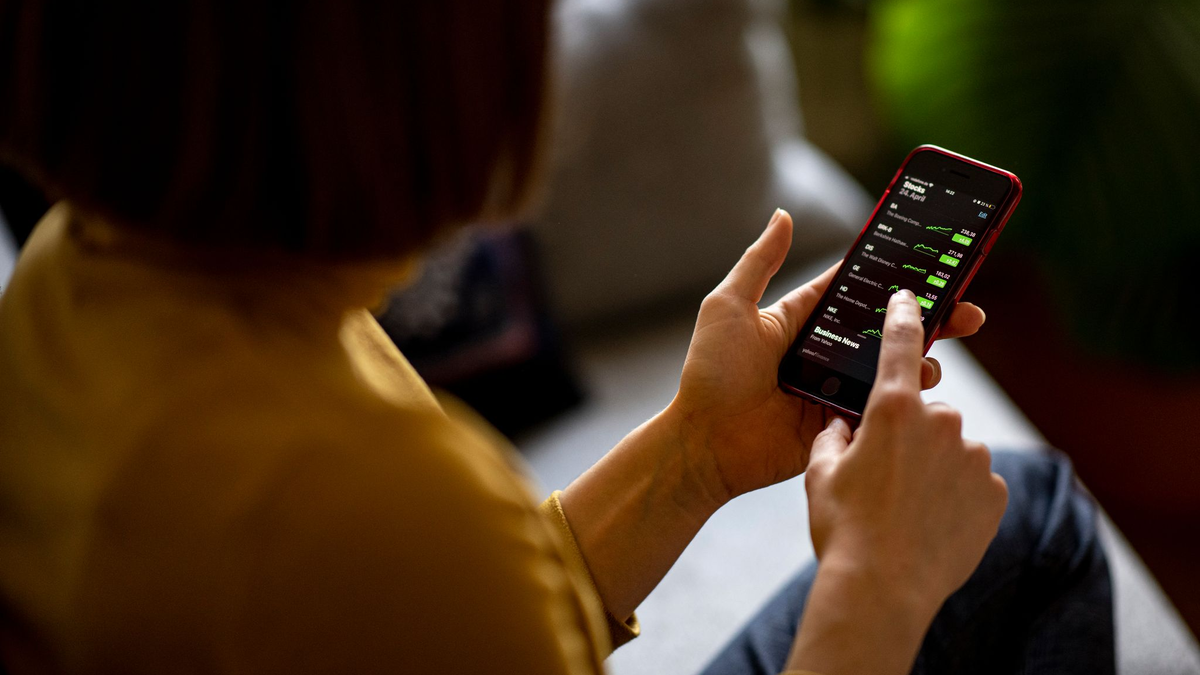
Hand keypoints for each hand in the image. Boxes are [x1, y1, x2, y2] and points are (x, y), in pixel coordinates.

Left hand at [663, 209, 984, 504]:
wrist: (705, 443)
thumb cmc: (710, 373)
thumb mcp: (729, 307)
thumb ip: (759, 261)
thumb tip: (783, 214)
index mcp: (802, 319)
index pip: (857, 290)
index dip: (894, 277)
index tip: (936, 262)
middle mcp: (824, 352)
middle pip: (886, 329)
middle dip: (930, 318)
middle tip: (968, 311)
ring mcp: (835, 389)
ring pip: (891, 368)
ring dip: (923, 359)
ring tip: (936, 357)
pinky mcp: (841, 423)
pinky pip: (881, 407)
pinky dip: (905, 398)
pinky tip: (923, 390)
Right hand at [784, 289, 1008, 674]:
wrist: (882, 589)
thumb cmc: (842, 528)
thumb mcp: (820, 474)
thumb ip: (833, 437)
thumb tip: (843, 426)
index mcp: (892, 408)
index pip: (901, 343)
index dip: (905, 316)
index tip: (911, 298)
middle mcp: (940, 422)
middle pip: (926, 413)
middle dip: (909, 436)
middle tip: (883, 478)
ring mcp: (973, 457)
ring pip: (951, 449)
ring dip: (933, 468)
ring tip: (905, 510)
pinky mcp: (994, 492)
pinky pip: (973, 482)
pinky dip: (956, 496)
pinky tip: (931, 523)